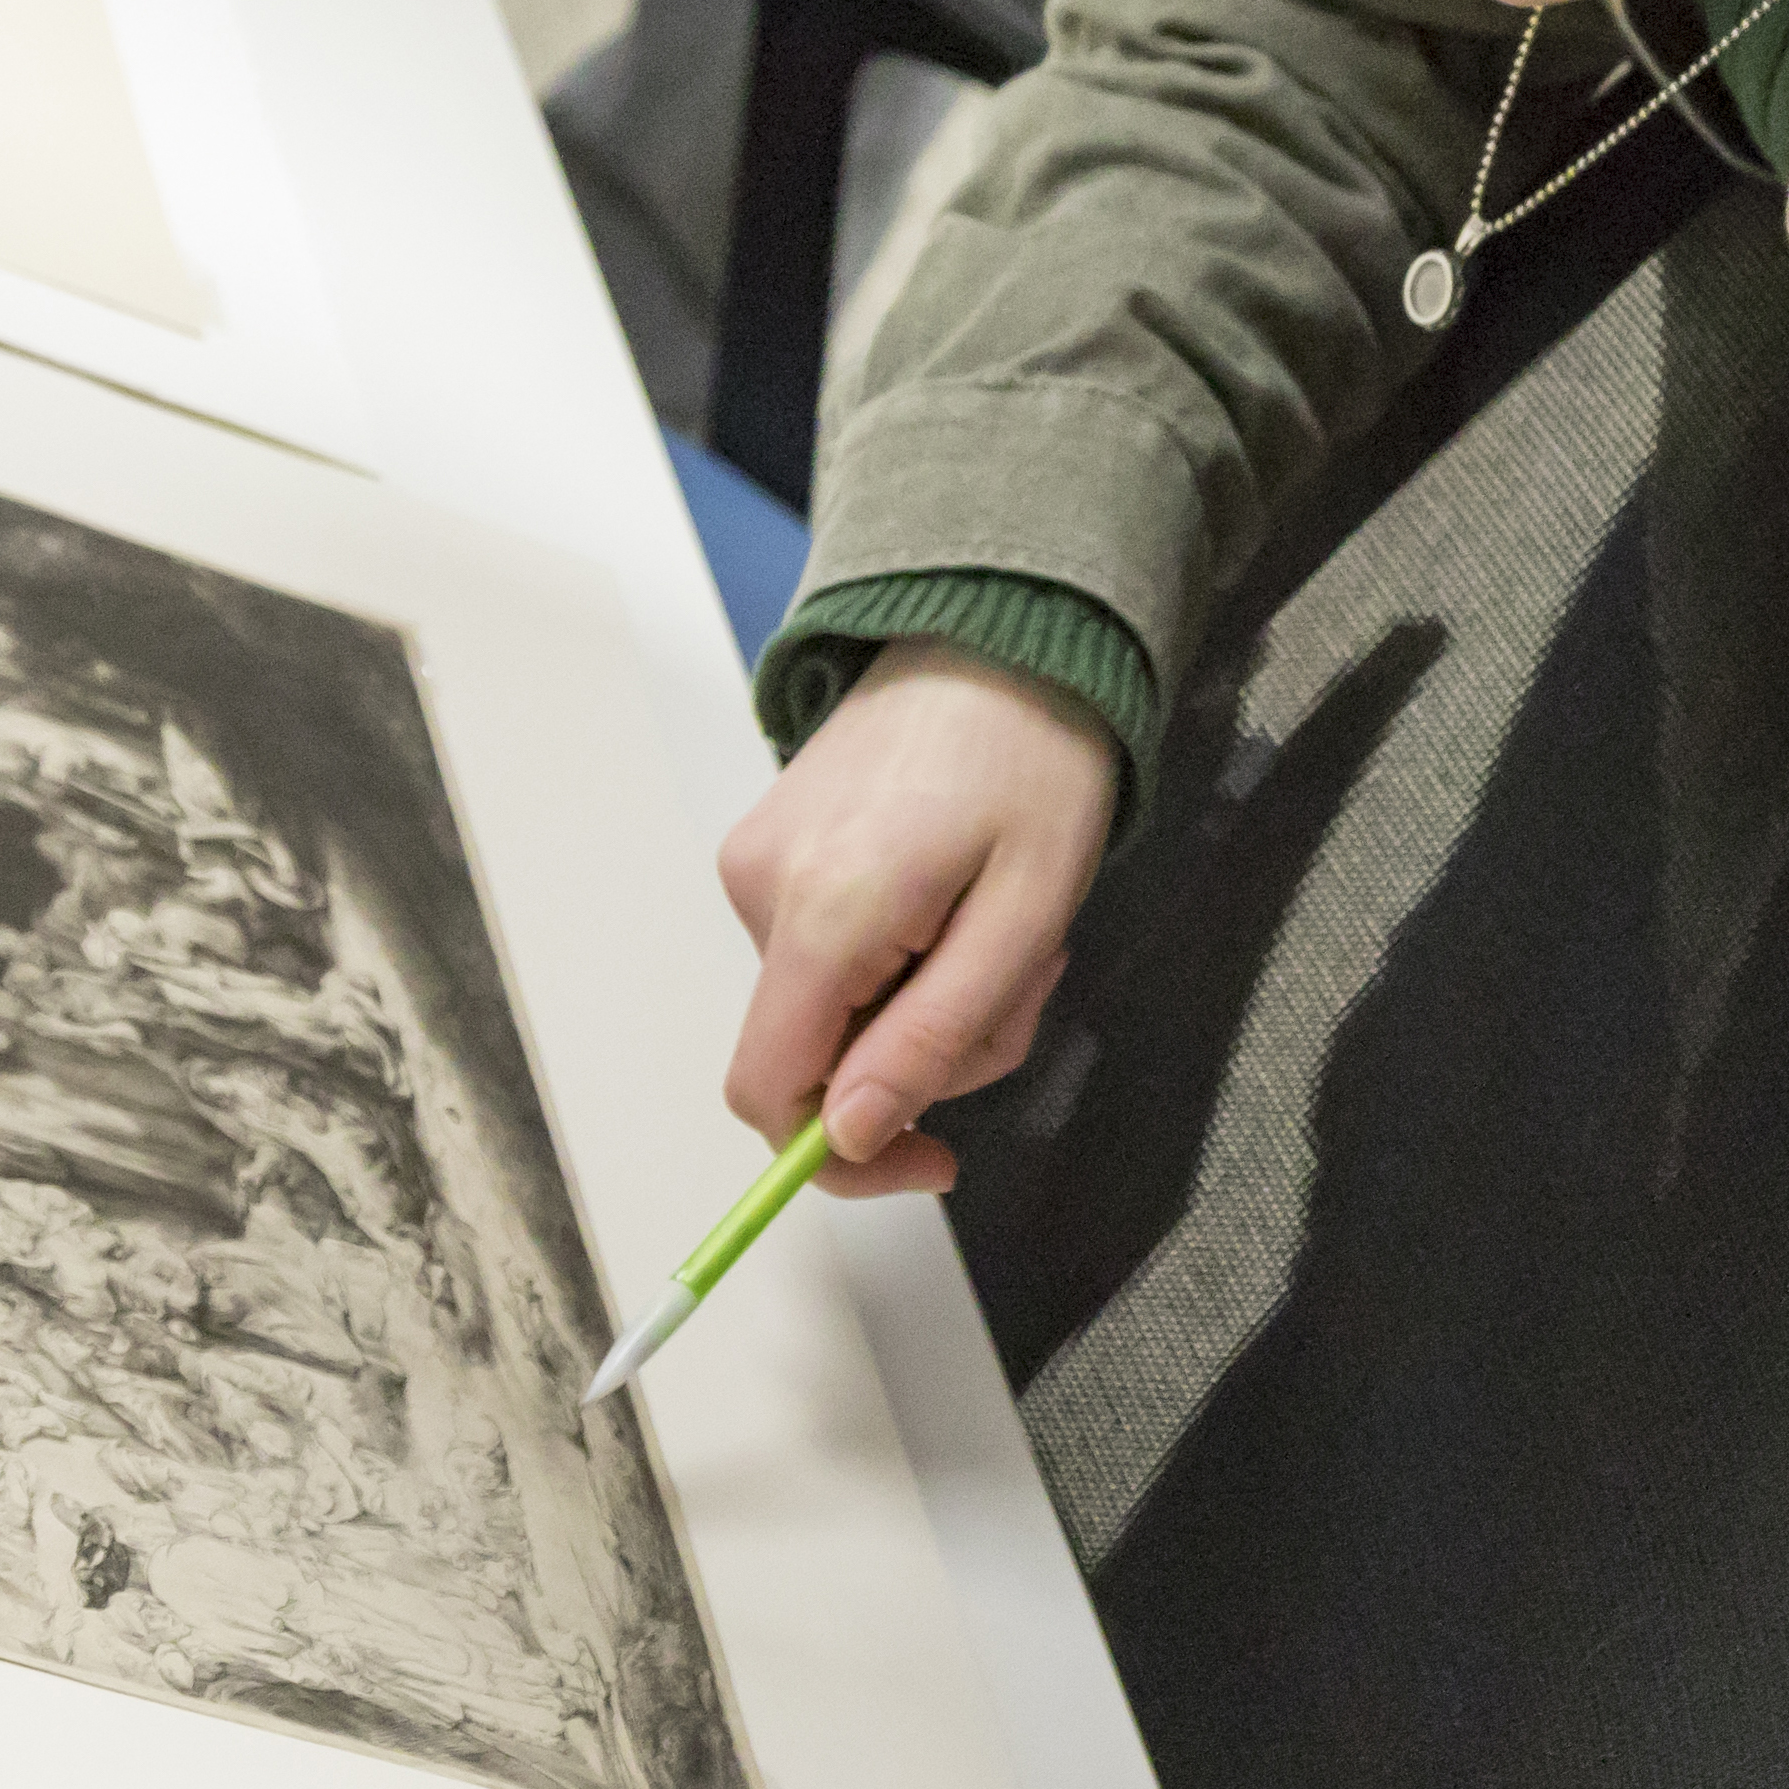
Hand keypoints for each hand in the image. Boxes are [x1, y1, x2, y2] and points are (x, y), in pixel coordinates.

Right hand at [715, 637, 1115, 1196]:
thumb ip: (932, 1037)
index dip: (841, 1155)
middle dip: (921, 1056)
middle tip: (1021, 985)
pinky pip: (822, 950)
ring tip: (998, 921)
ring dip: (920, 999)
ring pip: (827, 1006)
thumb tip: (850, 1137)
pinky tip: (955, 895)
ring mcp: (756, 861)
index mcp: (823, 912)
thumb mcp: (1022, 920)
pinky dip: (895, 955)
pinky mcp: (768, 844)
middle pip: (816, 1055)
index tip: (933, 1157)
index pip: (771, 1094)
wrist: (998, 631)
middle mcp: (762, 888)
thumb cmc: (1032, 762)